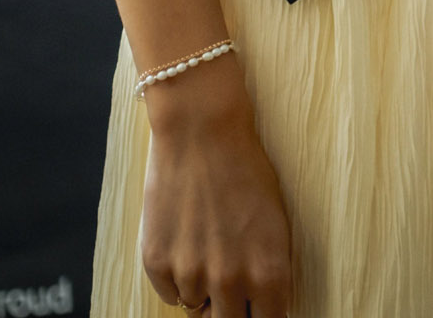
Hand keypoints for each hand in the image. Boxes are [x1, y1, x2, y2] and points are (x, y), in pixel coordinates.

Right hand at [140, 60, 295, 314]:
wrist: (201, 134)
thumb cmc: (246, 171)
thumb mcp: (275, 223)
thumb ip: (268, 271)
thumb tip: (259, 304)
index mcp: (269, 272)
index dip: (262, 314)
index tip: (256, 307)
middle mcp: (230, 280)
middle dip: (230, 309)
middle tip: (228, 286)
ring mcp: (190, 274)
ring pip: (195, 307)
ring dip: (201, 289)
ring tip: (206, 245)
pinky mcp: (157, 264)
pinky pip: (169, 294)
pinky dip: (176, 277)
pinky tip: (184, 241)